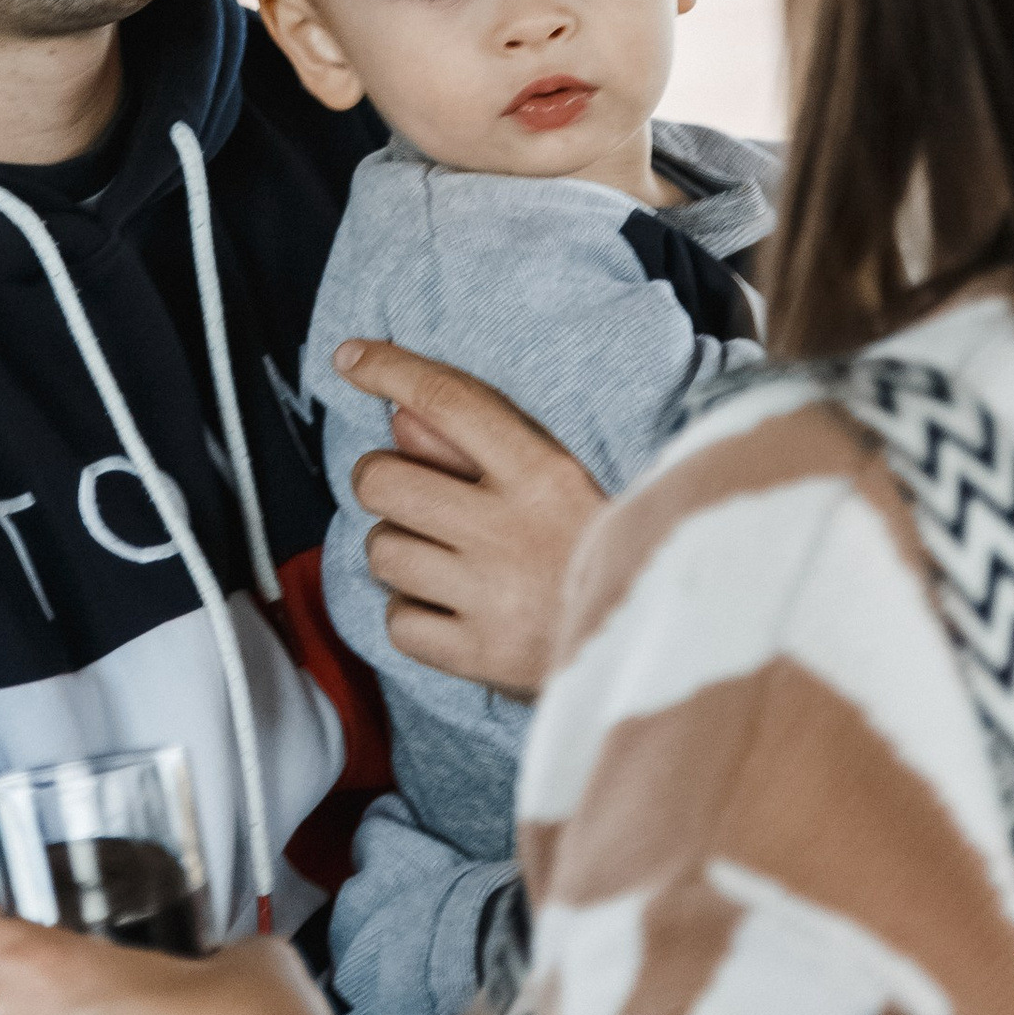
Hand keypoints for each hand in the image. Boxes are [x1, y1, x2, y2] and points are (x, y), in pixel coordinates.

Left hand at [336, 339, 603, 701]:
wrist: (664, 644)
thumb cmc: (610, 551)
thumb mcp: (563, 481)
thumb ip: (481, 445)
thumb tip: (401, 414)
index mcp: (542, 473)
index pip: (448, 400)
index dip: (388, 369)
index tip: (349, 358)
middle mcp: (509, 529)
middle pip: (383, 480)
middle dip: (380, 481)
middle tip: (409, 495)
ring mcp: (491, 596)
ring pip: (382, 550)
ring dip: (397, 550)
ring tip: (442, 558)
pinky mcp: (480, 656)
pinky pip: (397, 621)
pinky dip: (411, 613)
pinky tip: (448, 607)